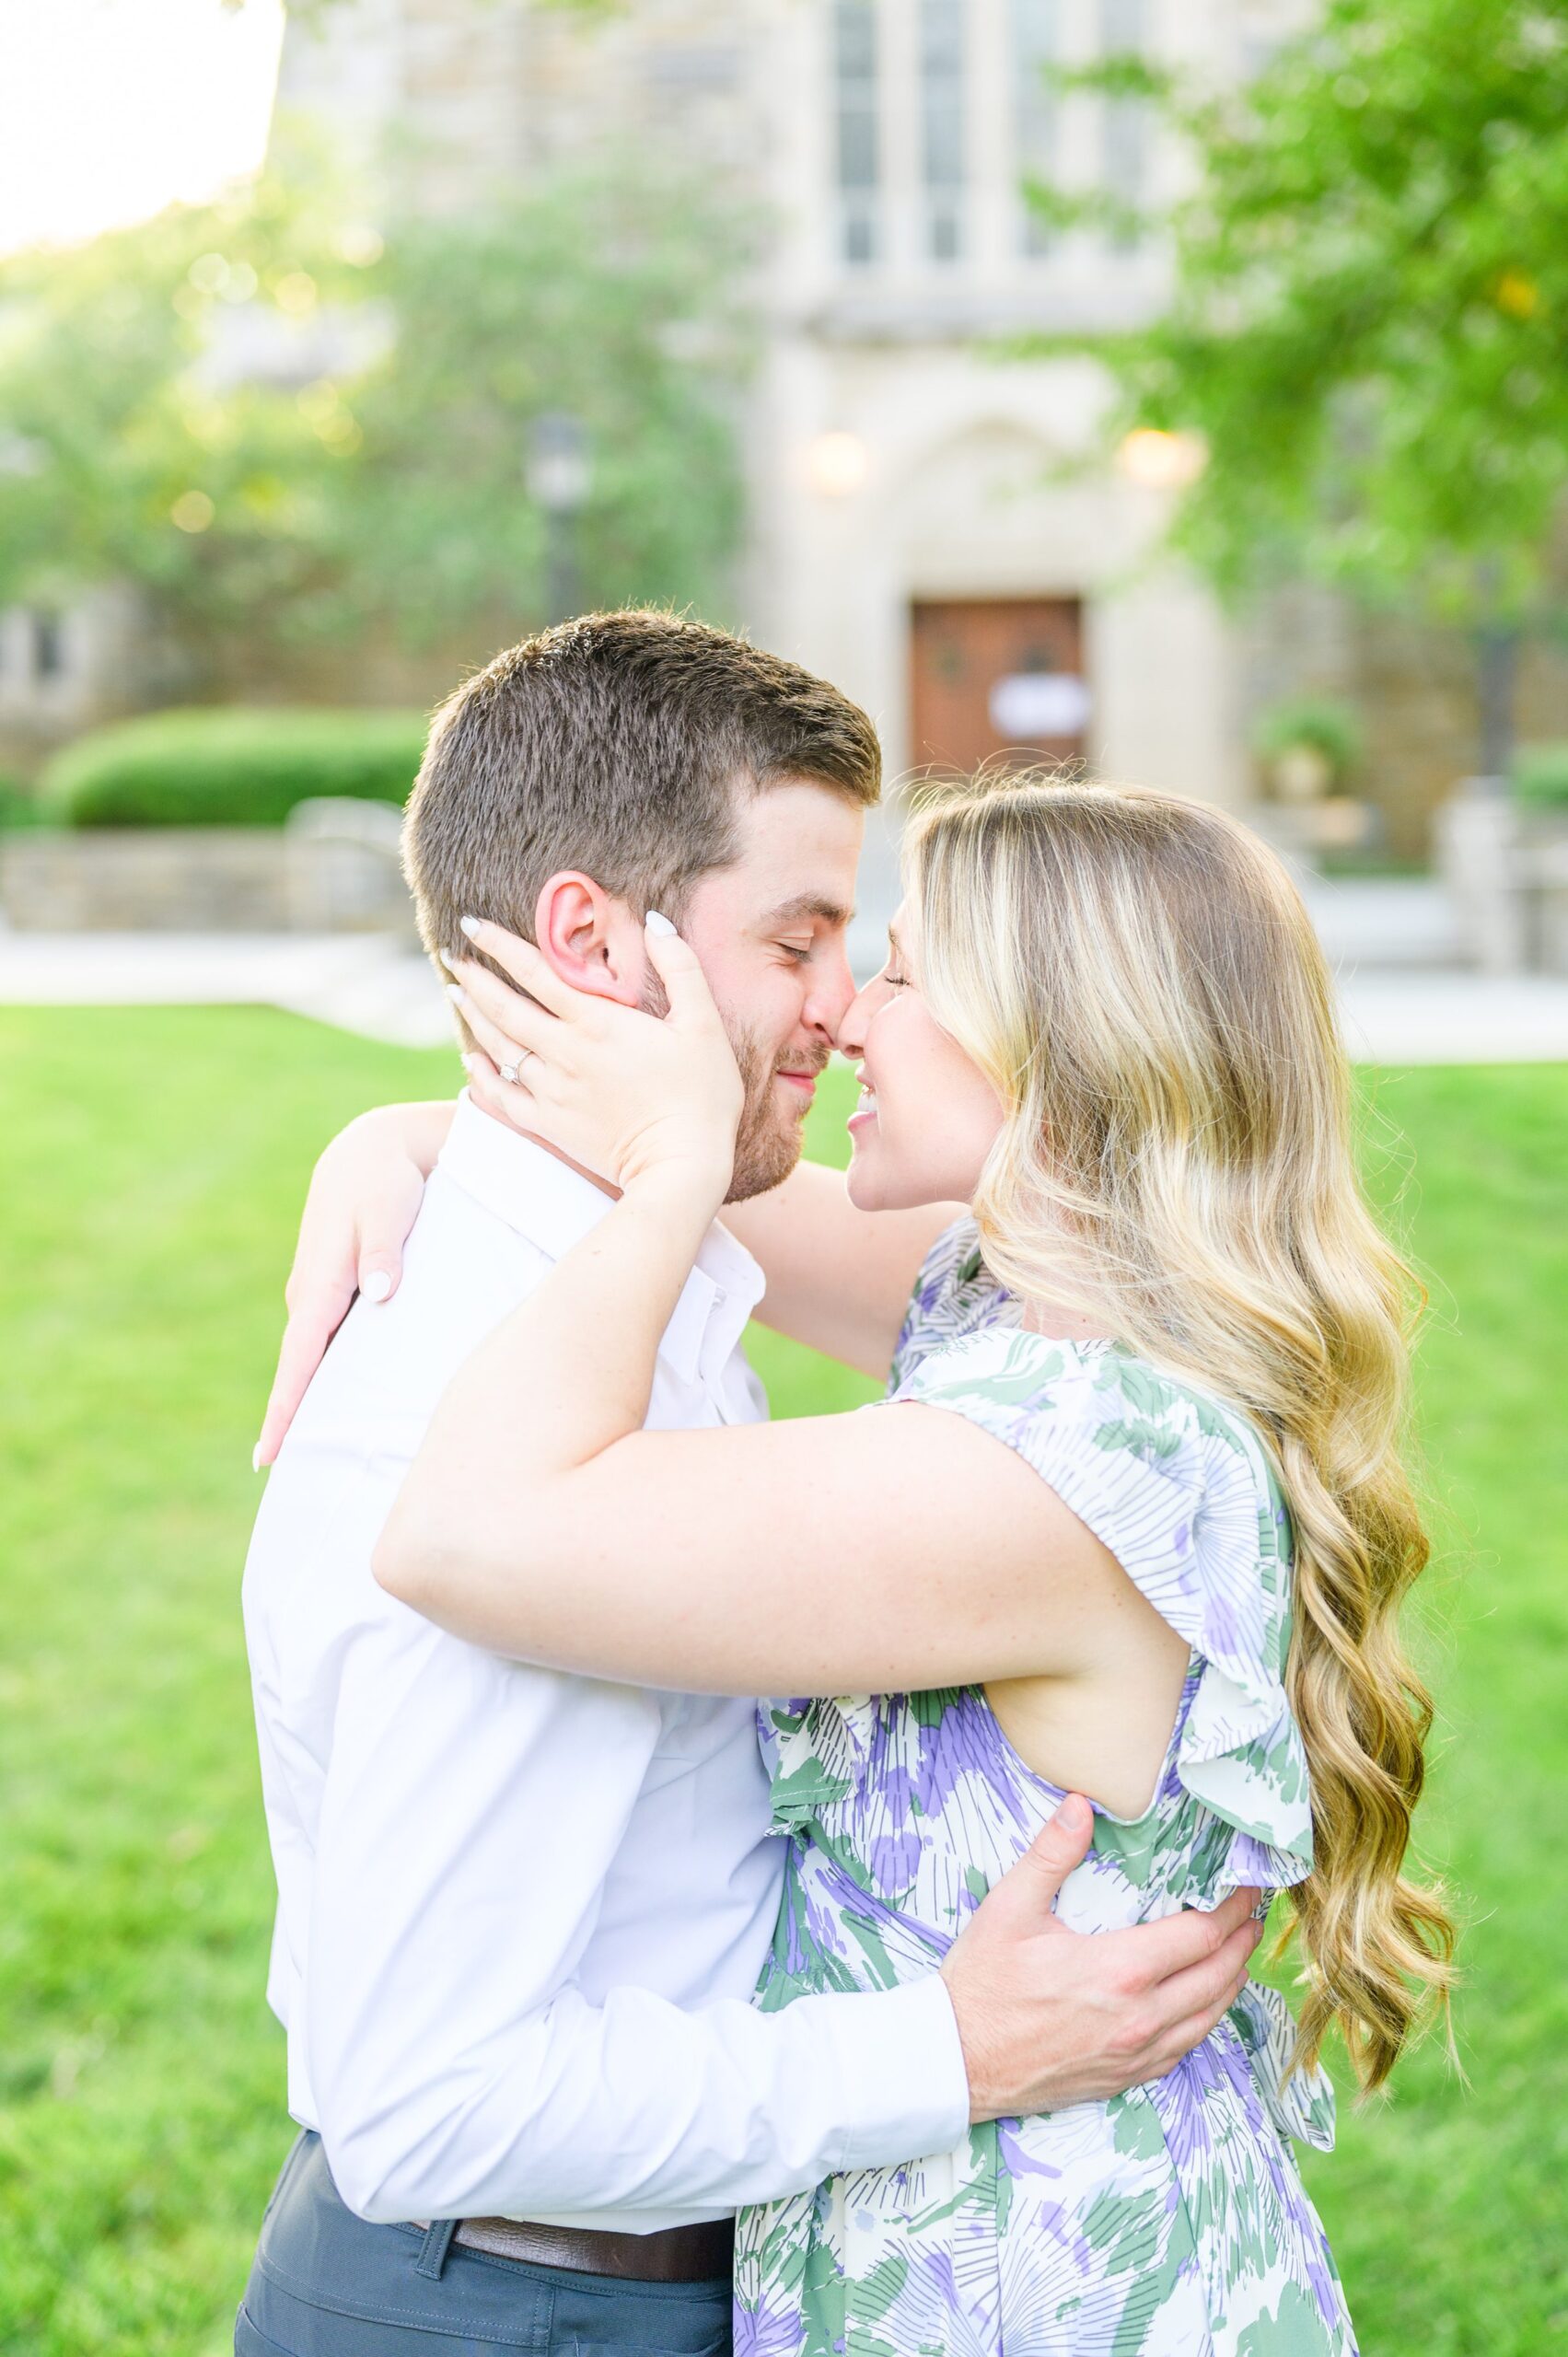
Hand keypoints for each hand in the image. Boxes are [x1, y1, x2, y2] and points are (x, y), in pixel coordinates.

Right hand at [253, 1103, 447, 1466]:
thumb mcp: (388, 1210)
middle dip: (292, 1422)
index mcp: (322, 1285)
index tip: (269, 1453)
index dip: (285, 1409)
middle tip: (288, 1477)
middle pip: (302, 1372)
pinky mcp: (336, 1293)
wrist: (372, 1150)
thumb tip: (377, 1292)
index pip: (299, 1361)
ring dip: (312, 1400)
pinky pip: (330, 1342)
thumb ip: (383, 1251)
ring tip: (313, 1455)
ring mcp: (321, 1297)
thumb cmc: (385, 1181)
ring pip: (315, 1359)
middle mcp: (313, 1298)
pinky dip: (329, 1371)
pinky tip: (339, 1402)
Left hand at [446, 916, 743, 1197]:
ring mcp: (552, 1091)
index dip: (500, 945)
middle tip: (452, 956)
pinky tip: (470, 1059)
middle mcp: (564, 1053)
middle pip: (505, 1008)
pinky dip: (481, 1075)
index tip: (474, 925)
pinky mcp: (550, 1125)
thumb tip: (657, 922)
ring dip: (473, 1016)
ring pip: (499, 1047)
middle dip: (475, 977)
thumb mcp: (703, 1023)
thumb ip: (680, 966)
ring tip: (455, 992)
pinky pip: (503, 1096)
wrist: (681, 1167)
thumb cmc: (701, 1095)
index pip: (536, 972)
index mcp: (596, 1023)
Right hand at [940, 1795, 1264, 2118]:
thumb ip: (1050, 1854)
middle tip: (1254, 1914)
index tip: (1246, 1884)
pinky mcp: (1124, 2078)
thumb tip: (1079, 1805)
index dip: (1232, 1908)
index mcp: (1119, 1971)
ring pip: (1208, 2018)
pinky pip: (1183, 2050)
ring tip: (1240, 1954)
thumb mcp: (1008, 1909)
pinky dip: (1204, 2021)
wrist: (957, 2062)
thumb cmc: (980, 1984)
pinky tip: (1202, 2005)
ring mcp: (1135, 2054)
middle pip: (1217, 1976)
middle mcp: (1139, 2018)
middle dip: (1242, 1941)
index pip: (1200, 1935)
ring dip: (1231, 1982)